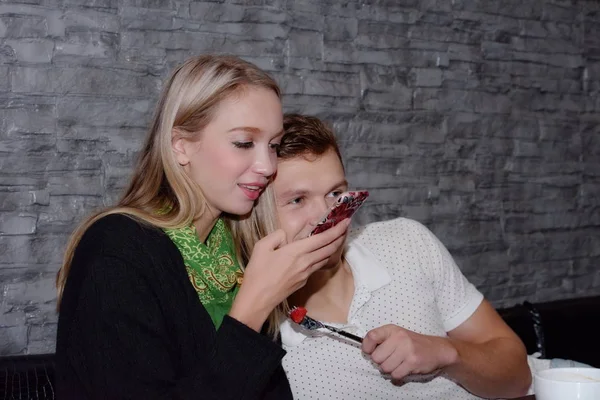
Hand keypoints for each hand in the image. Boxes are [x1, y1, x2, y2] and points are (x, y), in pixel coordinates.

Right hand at [229, 218, 350, 330]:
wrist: (258, 300)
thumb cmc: (257, 273)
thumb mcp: (262, 247)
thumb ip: (277, 236)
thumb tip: (286, 235)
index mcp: (297, 251)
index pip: (323, 239)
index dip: (337, 230)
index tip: (346, 222)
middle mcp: (306, 262)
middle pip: (329, 249)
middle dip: (340, 237)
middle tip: (345, 228)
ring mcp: (306, 274)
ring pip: (325, 258)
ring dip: (333, 248)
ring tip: (336, 239)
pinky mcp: (303, 281)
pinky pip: (317, 266)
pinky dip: (322, 257)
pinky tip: (319, 254)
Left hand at [362, 325, 458, 379]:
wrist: (437, 349)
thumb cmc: (413, 343)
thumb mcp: (397, 335)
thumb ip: (382, 340)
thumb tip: (366, 351)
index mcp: (392, 329)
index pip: (371, 336)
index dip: (367, 347)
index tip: (370, 352)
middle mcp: (399, 338)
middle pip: (376, 357)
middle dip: (381, 362)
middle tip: (390, 359)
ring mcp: (406, 350)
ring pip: (385, 368)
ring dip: (390, 369)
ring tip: (398, 363)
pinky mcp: (413, 362)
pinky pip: (395, 375)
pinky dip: (398, 375)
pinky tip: (404, 368)